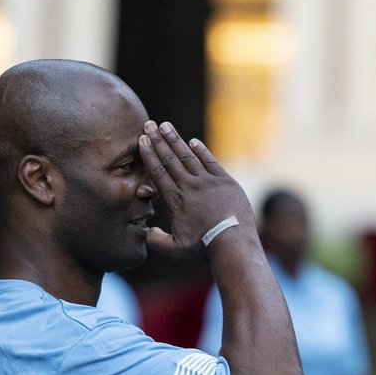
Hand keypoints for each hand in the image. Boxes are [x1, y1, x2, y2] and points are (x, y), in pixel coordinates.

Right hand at [138, 120, 254, 262]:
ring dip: (176, 140)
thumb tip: (146, 232)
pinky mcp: (225, 183)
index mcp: (175, 200)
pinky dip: (201, 151)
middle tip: (149, 124)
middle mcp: (189, 186)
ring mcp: (208, 182)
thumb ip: (156, 241)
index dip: (148, 154)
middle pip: (170, 159)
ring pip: (188, 156)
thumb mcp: (175, 251)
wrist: (233, 244)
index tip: (141, 140)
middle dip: (158, 140)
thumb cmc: (204, 250)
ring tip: (166, 126)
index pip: (158, 172)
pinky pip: (211, 162)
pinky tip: (193, 142)